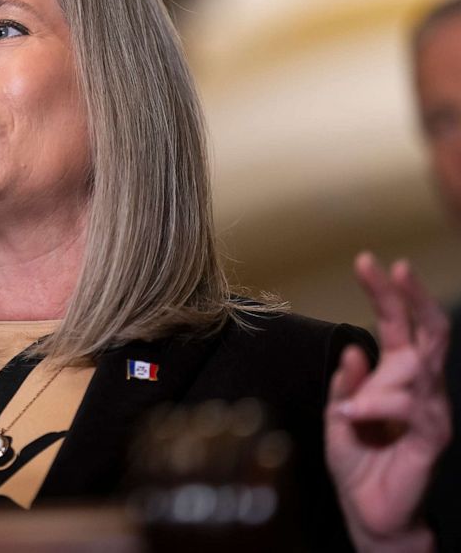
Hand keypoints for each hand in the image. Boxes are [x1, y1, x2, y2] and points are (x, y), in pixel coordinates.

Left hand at [326, 253, 450, 552]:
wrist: (369, 510)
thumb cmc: (358, 459)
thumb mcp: (338, 416)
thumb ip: (345, 384)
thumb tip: (354, 350)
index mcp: (396, 376)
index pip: (398, 324)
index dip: (386, 292)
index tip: (369, 260)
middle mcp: (420, 387)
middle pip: (427, 333)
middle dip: (412, 298)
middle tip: (396, 269)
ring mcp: (432, 411)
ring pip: (416, 372)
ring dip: (376, 385)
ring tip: (350, 409)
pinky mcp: (433, 438)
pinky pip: (413, 410)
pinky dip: (378, 408)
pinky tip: (355, 415)